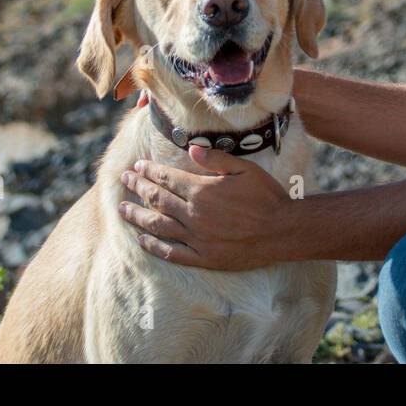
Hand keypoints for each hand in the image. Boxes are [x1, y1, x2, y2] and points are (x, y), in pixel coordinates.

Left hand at [118, 145, 291, 269]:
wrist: (283, 230)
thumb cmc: (266, 196)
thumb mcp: (244, 169)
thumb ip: (215, 159)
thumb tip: (191, 147)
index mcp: (202, 190)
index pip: (167, 178)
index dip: (149, 172)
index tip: (136, 166)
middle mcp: (194, 214)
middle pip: (157, 199)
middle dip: (138, 187)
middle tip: (124, 180)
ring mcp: (197, 238)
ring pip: (158, 226)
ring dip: (138, 215)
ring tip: (122, 208)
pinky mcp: (203, 257)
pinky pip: (171, 252)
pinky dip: (154, 246)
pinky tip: (142, 239)